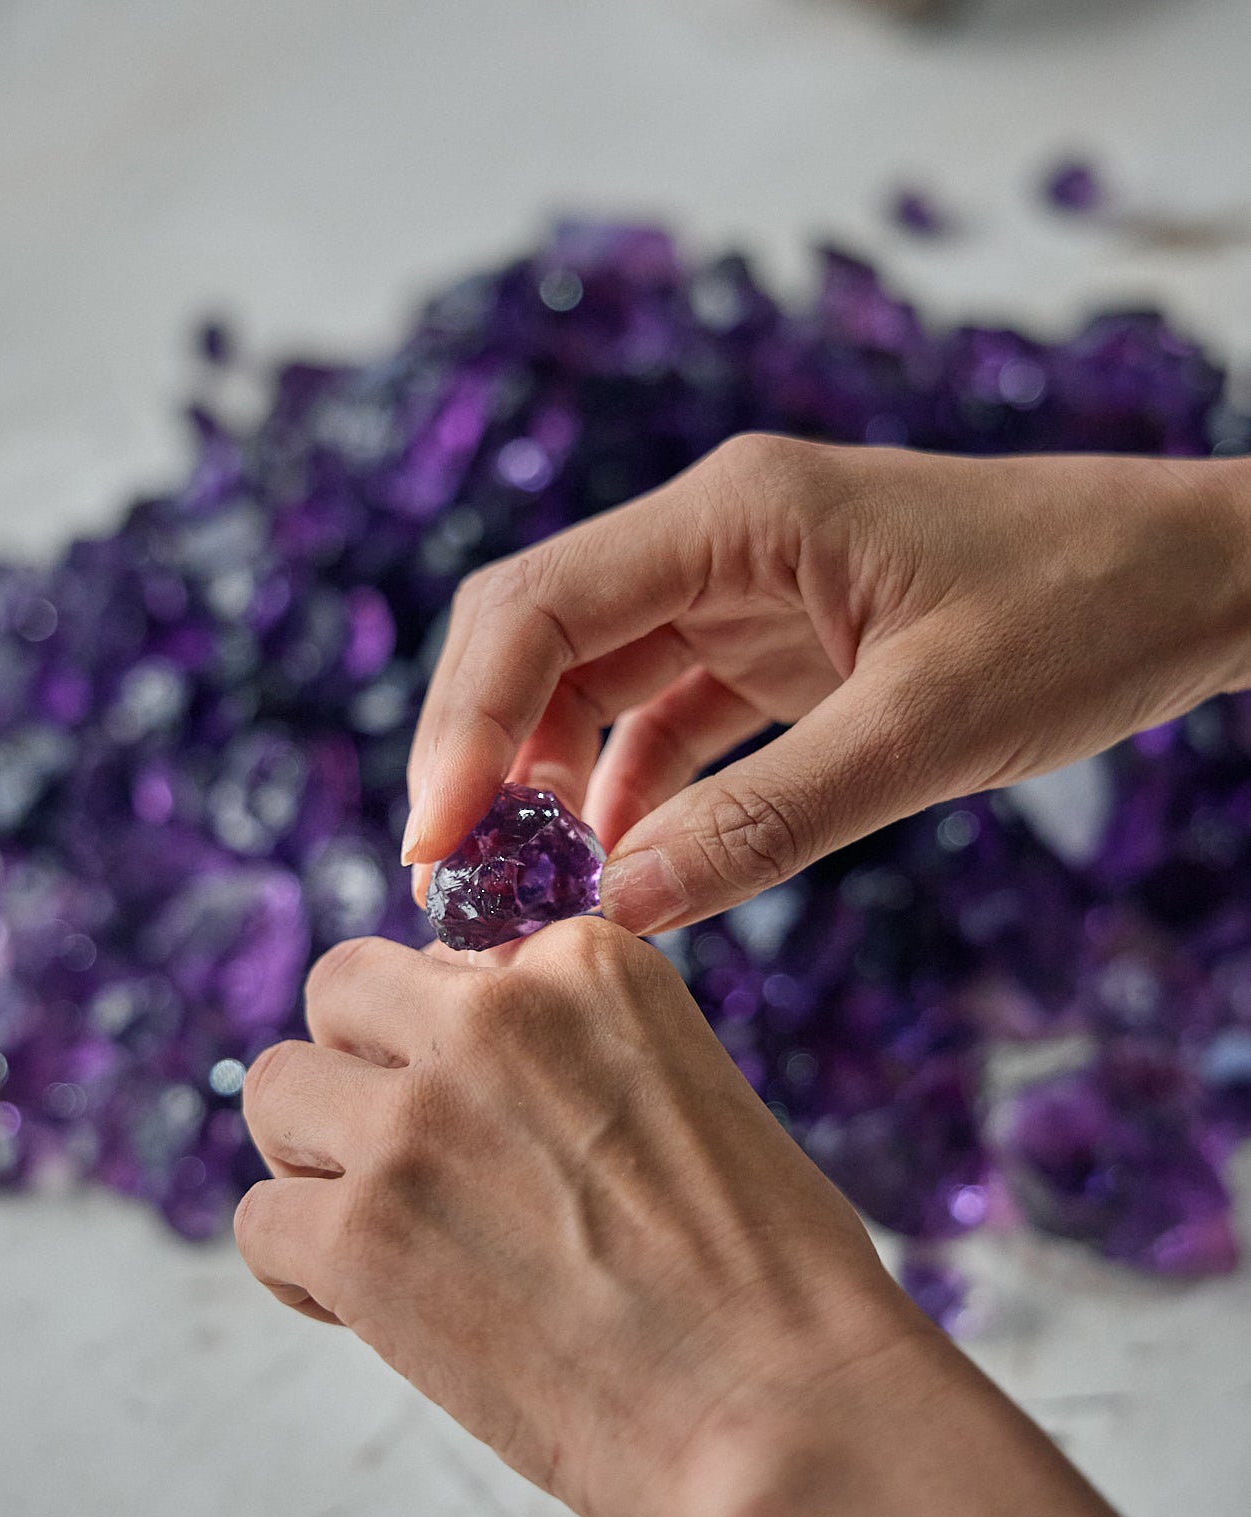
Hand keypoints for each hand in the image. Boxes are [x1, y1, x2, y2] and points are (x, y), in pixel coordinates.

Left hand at [234, 917, 1250, 1516]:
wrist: (787, 1416)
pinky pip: (259, 1220)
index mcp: (587, 965)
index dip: (446, 1038)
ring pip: (275, 1091)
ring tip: (382, 1231)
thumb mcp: (685, 1090)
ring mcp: (417, 1120)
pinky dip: (298, 1267)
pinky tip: (368, 1306)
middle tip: (401, 1154)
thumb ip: (567, 1049)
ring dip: (314, 1158)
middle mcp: (492, 1014)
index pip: (444, 957)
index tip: (474, 1110)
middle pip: (339, 991)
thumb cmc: (767, 1279)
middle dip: (357, 1066)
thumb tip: (454, 1061)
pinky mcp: (363, 1234)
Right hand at [403, 437, 1250, 933]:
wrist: (1200, 580)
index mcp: (733, 512)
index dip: (466, 725)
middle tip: (461, 885)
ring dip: (552, 784)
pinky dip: (634, 794)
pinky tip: (620, 868)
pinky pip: (669, 721)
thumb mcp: (929, 726)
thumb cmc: (1087, 614)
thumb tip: (621, 909)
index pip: (539, 606)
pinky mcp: (781, 647)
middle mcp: (717, 540)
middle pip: (540, 641)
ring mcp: (745, 592)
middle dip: (487, 758)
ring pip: (593, 684)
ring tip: (530, 894)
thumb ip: (771, 818)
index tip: (437, 842)